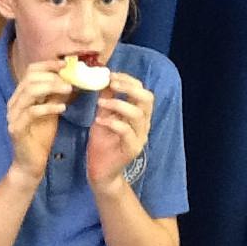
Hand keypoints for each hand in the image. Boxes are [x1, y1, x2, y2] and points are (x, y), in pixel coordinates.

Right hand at [6, 59, 71, 180]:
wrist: (30, 163)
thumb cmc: (41, 137)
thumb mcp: (52, 111)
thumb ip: (56, 96)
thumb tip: (71, 78)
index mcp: (21, 96)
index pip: (30, 71)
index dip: (48, 65)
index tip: (66, 64)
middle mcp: (14, 103)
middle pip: (30, 79)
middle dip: (52, 77)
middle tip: (71, 81)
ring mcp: (13, 115)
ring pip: (29, 92)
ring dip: (51, 88)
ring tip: (69, 90)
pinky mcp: (16, 129)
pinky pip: (32, 112)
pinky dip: (48, 107)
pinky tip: (62, 108)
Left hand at [87, 72, 152, 193]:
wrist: (100, 171)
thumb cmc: (102, 143)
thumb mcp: (102, 116)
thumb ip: (106, 100)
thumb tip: (103, 79)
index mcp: (139, 115)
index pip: (142, 91)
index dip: (128, 80)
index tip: (111, 74)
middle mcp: (143, 124)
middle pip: (147, 99)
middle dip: (129, 87)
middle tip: (111, 83)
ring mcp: (139, 137)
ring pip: (138, 114)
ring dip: (118, 103)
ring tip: (100, 102)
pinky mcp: (131, 149)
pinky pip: (126, 132)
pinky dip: (112, 122)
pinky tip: (99, 120)